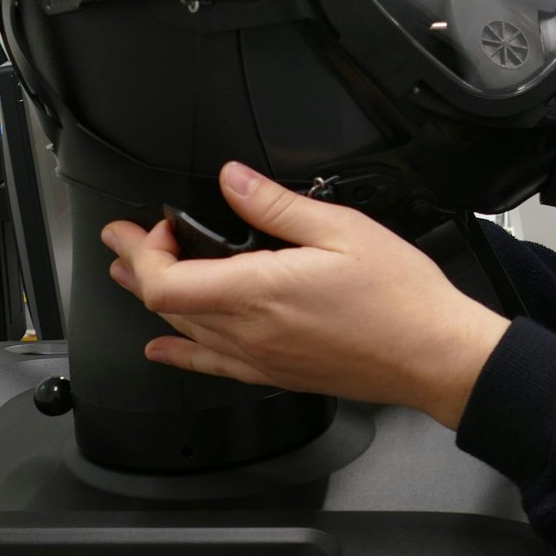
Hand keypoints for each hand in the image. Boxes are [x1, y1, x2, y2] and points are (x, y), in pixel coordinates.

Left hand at [101, 161, 510, 428]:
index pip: (165, 282)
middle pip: (164, 306)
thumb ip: (276, 205)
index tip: (148, 225)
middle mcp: (251, 332)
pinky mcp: (277, 375)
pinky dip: (179, 354)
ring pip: (184, 332)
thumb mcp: (342, 229)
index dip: (144, 251)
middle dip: (135, 267)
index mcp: (260, 292)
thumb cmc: (401, 298)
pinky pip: (211, 367)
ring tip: (131, 278)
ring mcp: (261, 359)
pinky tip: (163, 349)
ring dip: (151, 301)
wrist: (433, 355)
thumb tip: (232, 180)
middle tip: (122, 240)